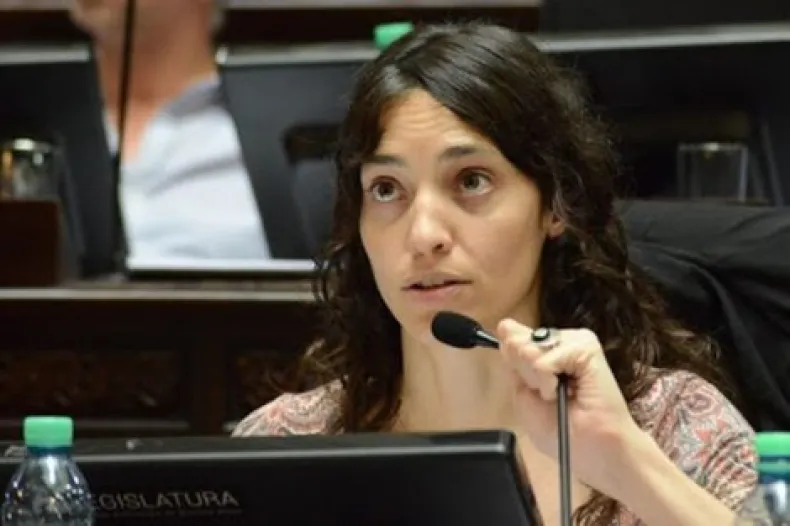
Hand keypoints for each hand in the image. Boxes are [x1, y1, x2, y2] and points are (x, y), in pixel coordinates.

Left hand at [496, 319, 642, 494]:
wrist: (596, 452)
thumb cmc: (563, 433)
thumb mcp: (523, 396)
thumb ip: (513, 363)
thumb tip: (506, 327)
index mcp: (545, 354)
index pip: (514, 338)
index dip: (511, 356)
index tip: (529, 383)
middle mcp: (560, 344)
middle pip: (518, 341)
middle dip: (525, 373)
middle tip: (549, 396)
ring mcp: (574, 343)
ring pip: (531, 347)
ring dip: (537, 378)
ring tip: (559, 395)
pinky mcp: (587, 348)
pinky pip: (546, 357)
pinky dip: (548, 379)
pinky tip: (568, 391)